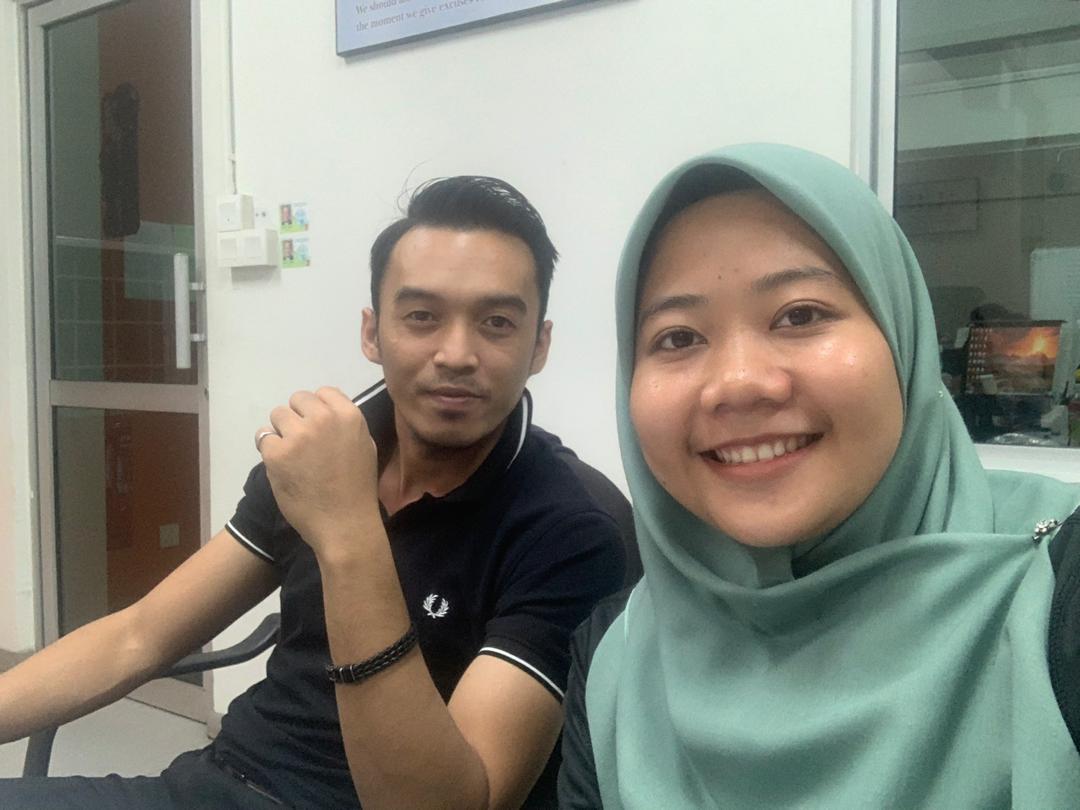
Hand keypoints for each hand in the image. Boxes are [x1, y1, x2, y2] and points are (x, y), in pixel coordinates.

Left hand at [255, 387, 379, 553]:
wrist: (344, 523)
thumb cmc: (357, 489)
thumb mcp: (364, 446)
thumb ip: (345, 424)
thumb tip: (325, 411)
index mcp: (349, 415)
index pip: (324, 392)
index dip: (318, 410)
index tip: (318, 428)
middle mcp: (323, 418)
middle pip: (297, 400)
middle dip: (298, 418)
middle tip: (303, 443)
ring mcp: (299, 435)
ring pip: (277, 415)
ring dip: (281, 432)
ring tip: (292, 456)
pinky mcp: (277, 453)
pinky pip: (263, 438)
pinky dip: (270, 451)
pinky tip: (282, 468)